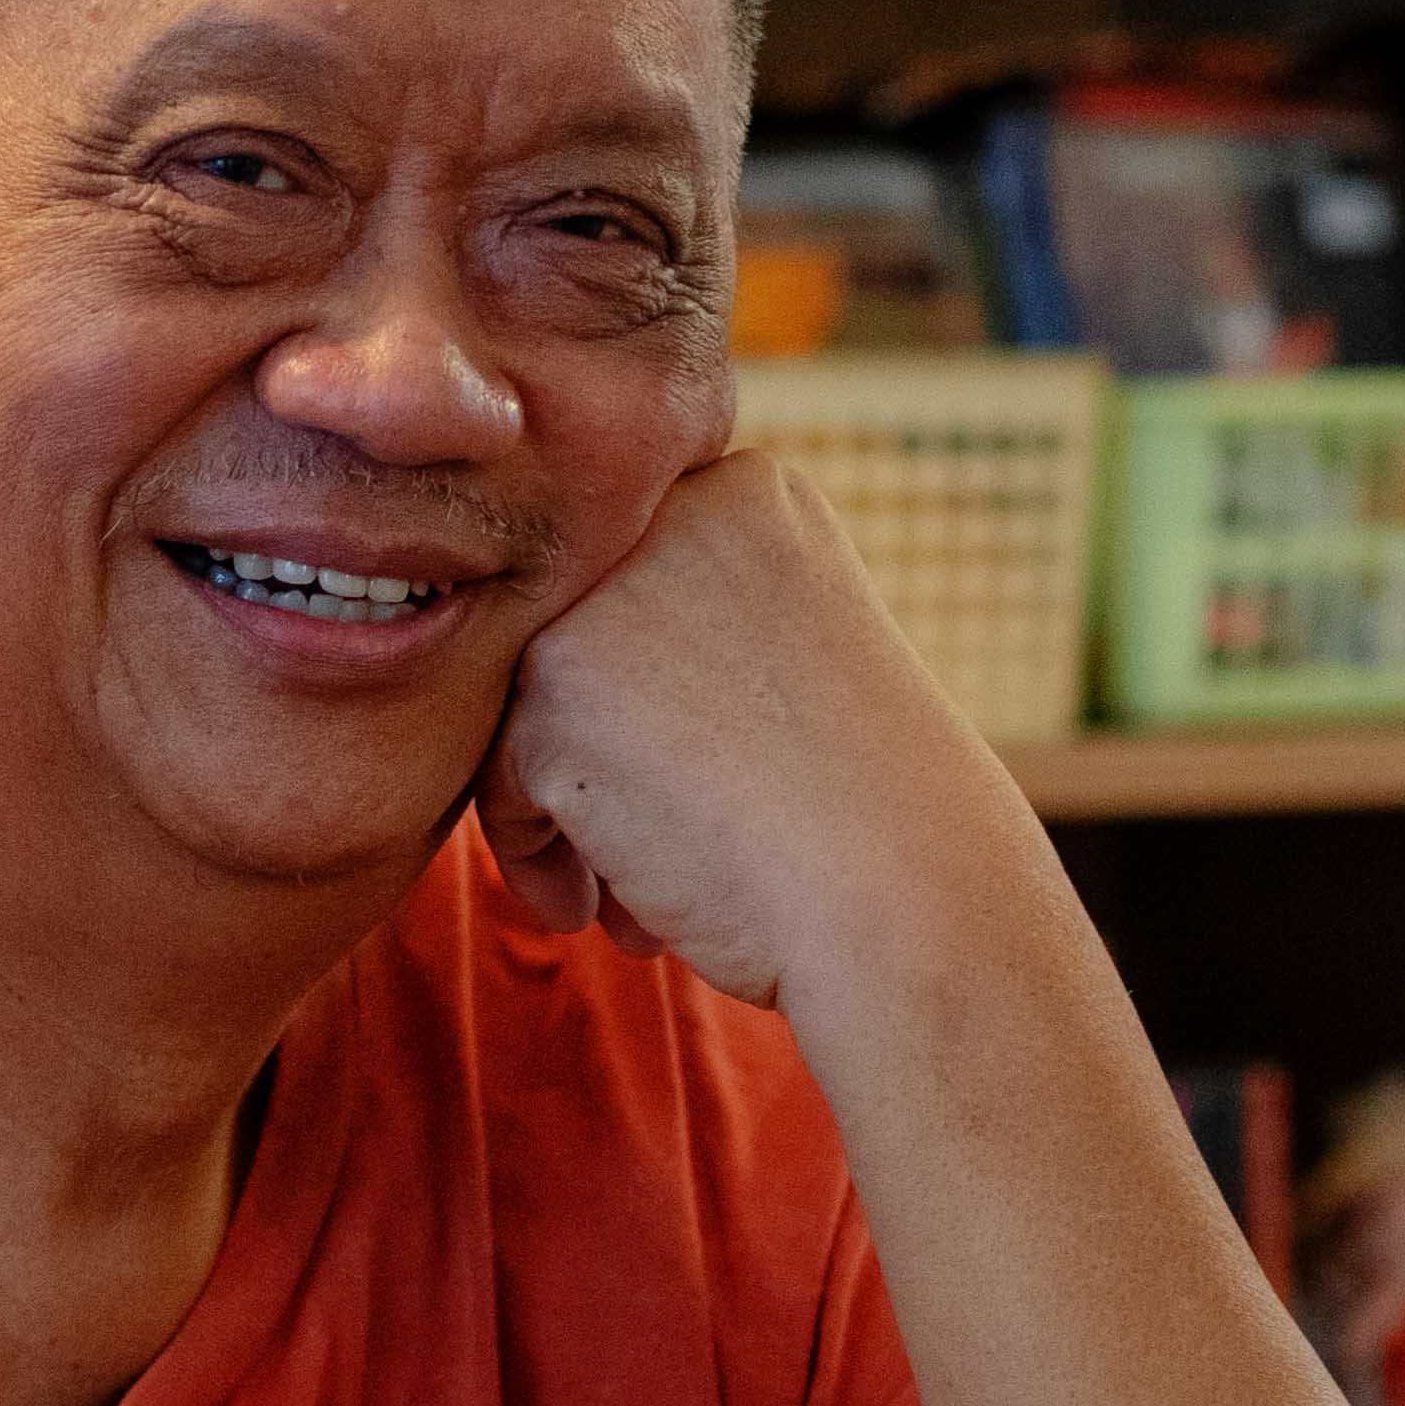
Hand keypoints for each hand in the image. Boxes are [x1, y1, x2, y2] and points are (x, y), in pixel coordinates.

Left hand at [475, 448, 1047, 1012]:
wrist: (906, 901)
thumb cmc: (868, 821)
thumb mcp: (794, 664)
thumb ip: (686, 630)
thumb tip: (559, 666)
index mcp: (750, 490)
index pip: (629, 585)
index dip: (650, 701)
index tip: (707, 783)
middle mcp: (674, 510)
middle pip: (567, 640)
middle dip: (600, 755)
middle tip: (670, 846)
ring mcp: (608, 587)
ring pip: (523, 709)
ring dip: (569, 811)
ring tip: (639, 897)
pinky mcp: (553, 681)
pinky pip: (499, 781)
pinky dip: (544, 856)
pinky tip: (625, 915)